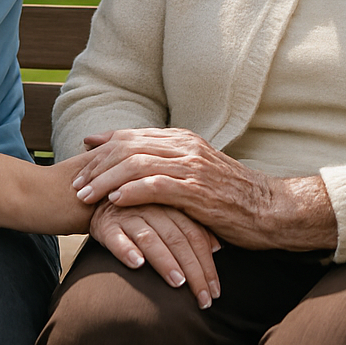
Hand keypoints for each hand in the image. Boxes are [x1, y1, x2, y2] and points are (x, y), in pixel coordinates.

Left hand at [73, 128, 336, 250]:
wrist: (269, 209)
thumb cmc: (231, 196)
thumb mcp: (198, 173)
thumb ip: (169, 166)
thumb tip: (136, 169)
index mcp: (184, 140)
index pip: (135, 135)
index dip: (105, 144)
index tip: (82, 154)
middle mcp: (185, 148)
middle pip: (129, 147)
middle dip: (98, 164)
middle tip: (76, 183)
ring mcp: (192, 168)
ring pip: (137, 164)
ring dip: (106, 180)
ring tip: (86, 195)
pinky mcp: (197, 191)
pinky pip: (157, 186)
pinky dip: (132, 191)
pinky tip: (114, 201)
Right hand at [90, 202, 220, 308]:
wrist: (95, 194)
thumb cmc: (138, 207)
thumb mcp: (166, 212)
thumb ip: (190, 226)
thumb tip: (217, 246)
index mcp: (171, 205)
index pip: (195, 235)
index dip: (207, 263)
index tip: (215, 292)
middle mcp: (152, 209)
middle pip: (178, 239)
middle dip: (194, 271)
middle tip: (203, 300)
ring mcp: (129, 216)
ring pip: (151, 238)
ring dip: (165, 261)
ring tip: (178, 283)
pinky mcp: (106, 224)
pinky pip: (116, 237)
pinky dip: (126, 250)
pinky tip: (137, 264)